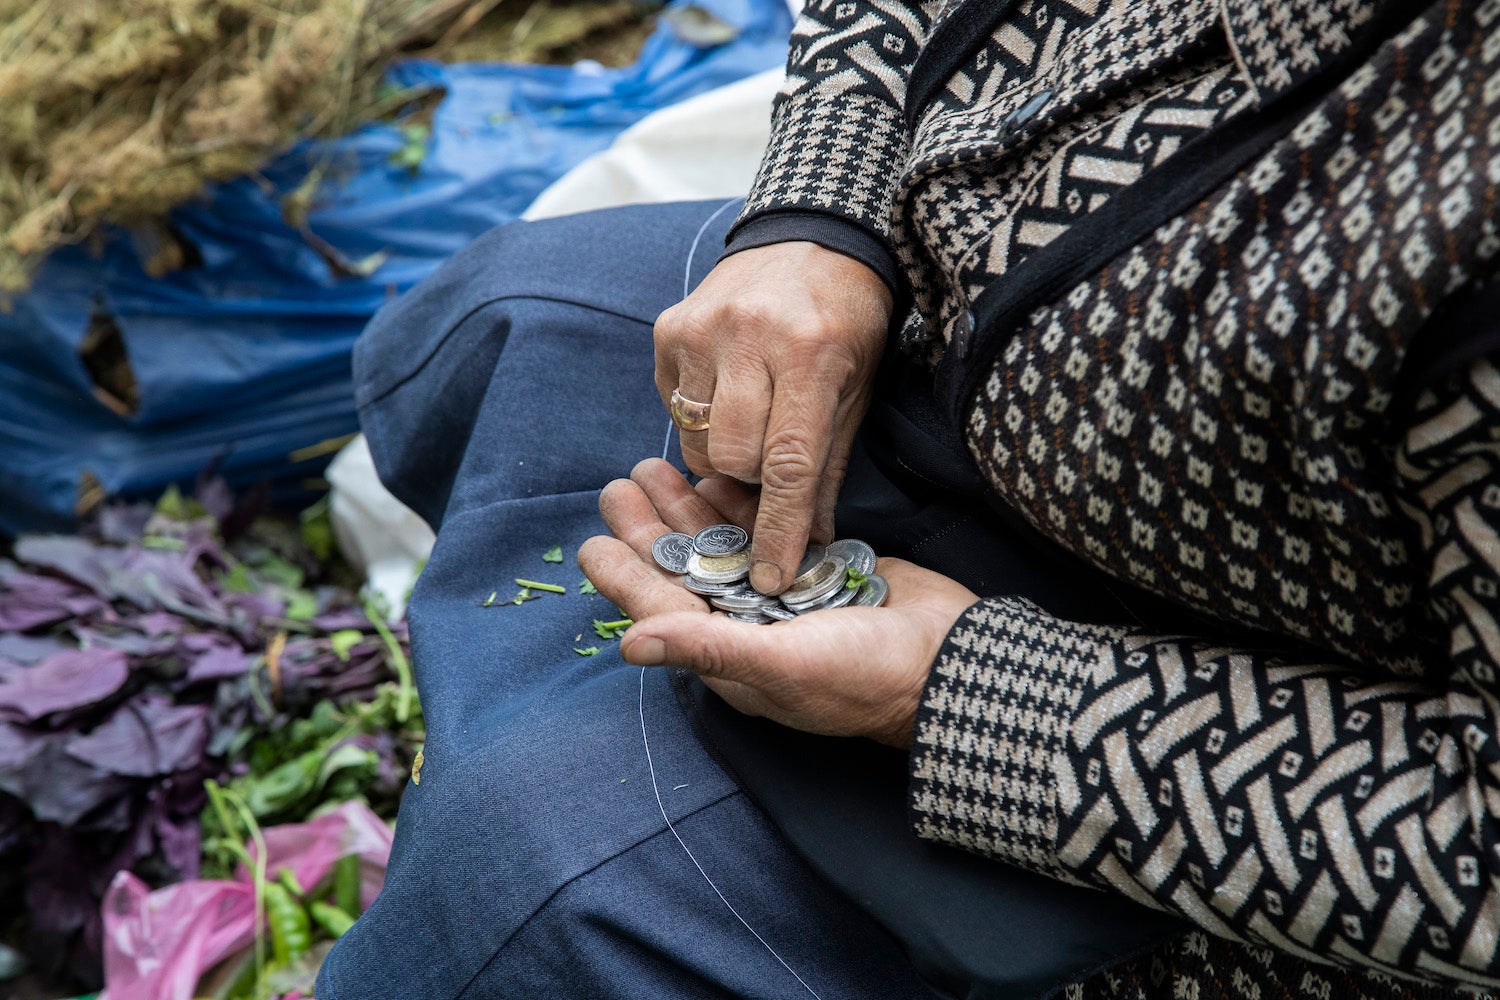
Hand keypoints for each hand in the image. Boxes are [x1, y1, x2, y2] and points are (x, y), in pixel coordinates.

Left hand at [578, 460, 976, 747]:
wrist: (951, 658)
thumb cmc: (865, 675)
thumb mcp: (783, 664)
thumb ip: (707, 647)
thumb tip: (627, 643)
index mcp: (730, 655)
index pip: (662, 609)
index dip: (624, 576)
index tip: (589, 541)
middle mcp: (747, 625)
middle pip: (684, 570)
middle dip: (649, 529)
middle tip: (617, 485)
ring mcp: (782, 596)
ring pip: (720, 545)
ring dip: (687, 508)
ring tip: (655, 466)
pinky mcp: (815, 569)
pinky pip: (764, 531)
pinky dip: (740, 503)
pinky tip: (718, 471)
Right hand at [654, 242, 891, 593]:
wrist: (811, 236)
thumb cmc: (846, 320)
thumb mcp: (857, 388)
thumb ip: (828, 464)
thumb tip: (810, 539)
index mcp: (811, 353)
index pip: (788, 462)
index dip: (778, 527)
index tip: (771, 576)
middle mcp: (751, 337)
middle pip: (733, 457)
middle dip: (752, 480)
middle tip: (772, 466)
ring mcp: (703, 329)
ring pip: (697, 440)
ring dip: (724, 453)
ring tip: (753, 423)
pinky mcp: (670, 328)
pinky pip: (675, 408)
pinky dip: (700, 418)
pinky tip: (729, 391)